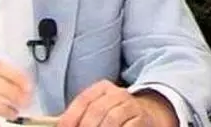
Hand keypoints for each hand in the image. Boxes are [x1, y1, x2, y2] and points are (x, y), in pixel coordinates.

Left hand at [57, 80, 177, 126]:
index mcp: (101, 88)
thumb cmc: (115, 115)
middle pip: (96, 110)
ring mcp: (131, 105)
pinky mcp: (142, 118)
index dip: (70, 117)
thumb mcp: (99, 109)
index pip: (83, 100)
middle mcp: (117, 93)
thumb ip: (81, 116)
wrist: (148, 114)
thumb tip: (62, 126)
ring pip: (111, 119)